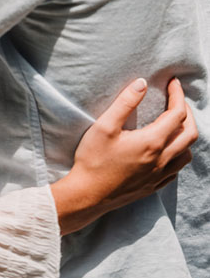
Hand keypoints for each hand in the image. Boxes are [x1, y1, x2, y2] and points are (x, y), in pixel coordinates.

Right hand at [51, 77, 196, 234]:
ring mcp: (159, 176)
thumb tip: (142, 83)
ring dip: (186, 135)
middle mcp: (161, 160)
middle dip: (187, 112)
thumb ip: (125, 102)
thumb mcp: (105, 126)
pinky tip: (166, 150)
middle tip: (176, 99)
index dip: (178, 95)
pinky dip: (178, 155)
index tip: (173, 82)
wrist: (87, 195)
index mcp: (151, 142)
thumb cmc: (93, 159)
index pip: (177, 114)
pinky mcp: (153, 186)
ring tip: (173, 123)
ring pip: (186, 154)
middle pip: (189, 133)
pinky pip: (176, 170)